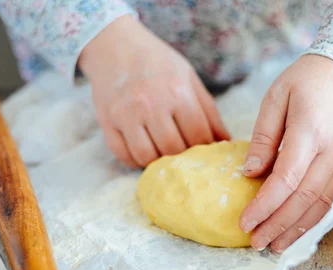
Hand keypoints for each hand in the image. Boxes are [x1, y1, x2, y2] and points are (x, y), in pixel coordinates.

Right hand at [79, 16, 229, 167]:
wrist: (115, 45)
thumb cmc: (157, 62)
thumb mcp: (188, 78)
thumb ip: (208, 111)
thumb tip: (225, 141)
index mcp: (177, 92)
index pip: (198, 135)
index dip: (204, 147)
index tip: (202, 148)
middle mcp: (150, 104)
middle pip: (173, 149)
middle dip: (181, 155)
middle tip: (182, 151)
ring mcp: (125, 114)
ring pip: (147, 157)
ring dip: (158, 161)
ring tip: (163, 152)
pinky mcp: (107, 122)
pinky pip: (124, 155)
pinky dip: (136, 160)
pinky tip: (144, 152)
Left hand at [240, 55, 332, 251]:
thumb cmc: (305, 81)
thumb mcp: (275, 99)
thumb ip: (263, 138)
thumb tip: (250, 173)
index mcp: (311, 131)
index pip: (287, 179)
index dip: (265, 205)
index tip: (244, 221)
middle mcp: (332, 152)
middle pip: (304, 199)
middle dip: (278, 225)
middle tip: (255, 243)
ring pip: (320, 204)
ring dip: (296, 229)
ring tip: (274, 246)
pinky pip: (329, 199)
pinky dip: (312, 219)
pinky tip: (296, 231)